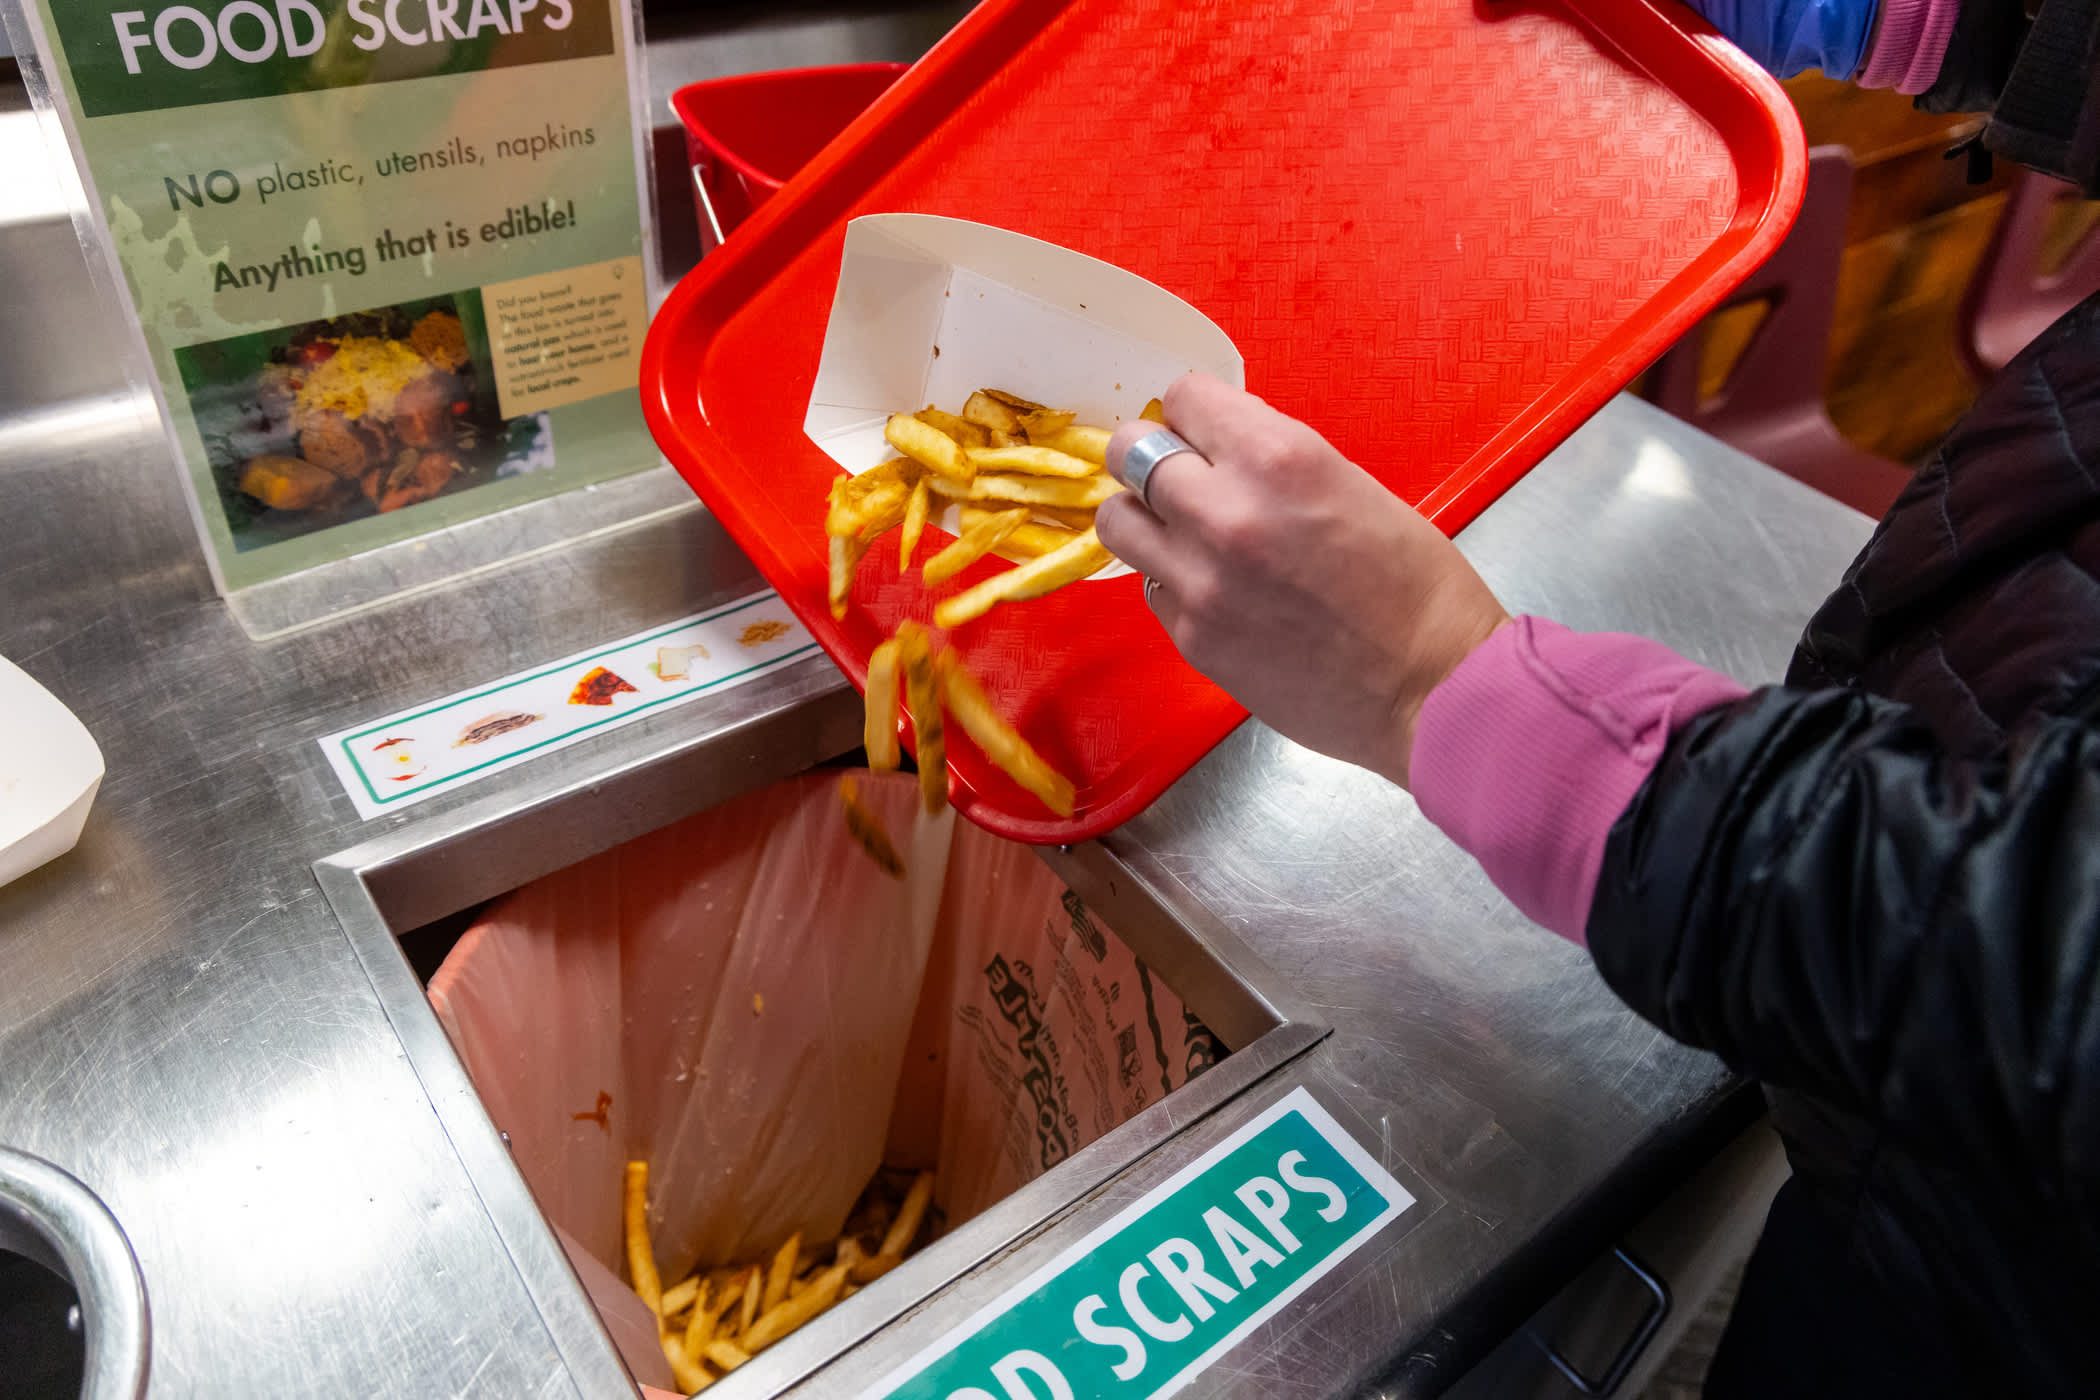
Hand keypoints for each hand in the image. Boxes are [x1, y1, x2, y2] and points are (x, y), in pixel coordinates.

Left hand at [1096, 374, 1508, 789]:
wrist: (1431, 689)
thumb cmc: (1416, 585)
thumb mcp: (1351, 484)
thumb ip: (1272, 462)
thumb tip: (1219, 450)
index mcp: (1276, 459)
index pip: (1184, 398)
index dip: (1194, 412)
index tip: (1205, 432)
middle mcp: (1224, 512)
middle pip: (1129, 452)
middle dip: (1152, 457)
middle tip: (1182, 477)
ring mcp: (1199, 580)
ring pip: (1117, 520)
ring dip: (1146, 518)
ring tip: (1182, 533)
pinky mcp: (1191, 638)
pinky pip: (1150, 586)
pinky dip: (1172, 578)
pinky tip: (1215, 590)